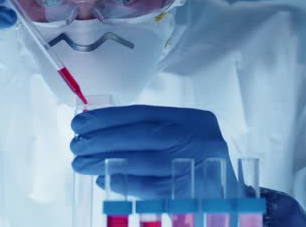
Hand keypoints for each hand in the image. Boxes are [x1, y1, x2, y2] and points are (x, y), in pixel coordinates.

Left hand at [70, 105, 236, 198]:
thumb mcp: (181, 136)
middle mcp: (197, 137)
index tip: (81, 122)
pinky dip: (125, 182)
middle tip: (76, 145)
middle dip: (104, 139)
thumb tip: (99, 130)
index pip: (145, 113)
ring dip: (107, 161)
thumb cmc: (196, 160)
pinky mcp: (192, 190)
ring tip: (81, 163)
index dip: (109, 117)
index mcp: (192, 119)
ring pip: (145, 160)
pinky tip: (104, 178)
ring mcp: (197, 164)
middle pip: (143, 135)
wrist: (228, 192)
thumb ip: (151, 131)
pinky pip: (152, 186)